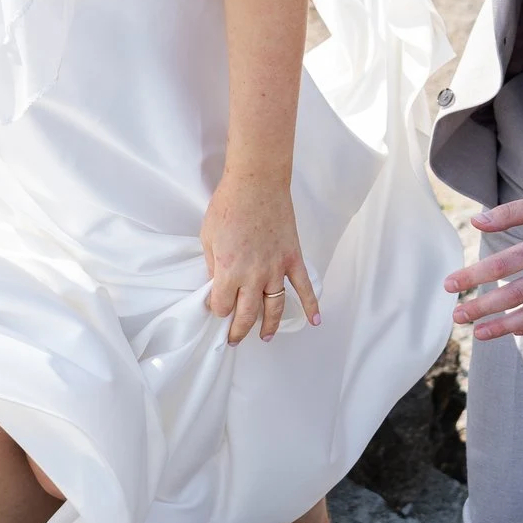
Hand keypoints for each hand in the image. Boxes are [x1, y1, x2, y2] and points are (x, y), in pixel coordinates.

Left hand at [201, 171, 320, 343]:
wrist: (257, 184)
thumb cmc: (228, 206)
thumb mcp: (208, 237)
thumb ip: (214, 264)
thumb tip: (218, 282)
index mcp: (229, 271)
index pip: (222, 305)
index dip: (217, 309)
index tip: (216, 308)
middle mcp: (254, 276)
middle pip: (247, 314)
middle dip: (238, 330)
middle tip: (234, 339)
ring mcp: (276, 269)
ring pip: (274, 307)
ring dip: (268, 326)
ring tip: (264, 338)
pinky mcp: (292, 259)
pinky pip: (303, 287)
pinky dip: (311, 305)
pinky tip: (314, 321)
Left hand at [445, 191, 522, 338]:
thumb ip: (510, 212)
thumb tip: (476, 222)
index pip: (504, 263)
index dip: (474, 275)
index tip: (450, 284)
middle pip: (515, 294)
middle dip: (482, 307)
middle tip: (457, 314)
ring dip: (503, 327)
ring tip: (478, 332)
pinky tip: (511, 331)